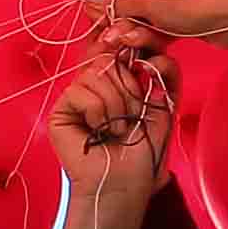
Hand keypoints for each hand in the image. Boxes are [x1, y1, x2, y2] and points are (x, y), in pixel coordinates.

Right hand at [46, 44, 174, 206]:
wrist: (125, 181)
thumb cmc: (144, 149)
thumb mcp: (165, 104)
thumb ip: (165, 72)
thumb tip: (154, 50)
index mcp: (118, 80)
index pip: (118, 48)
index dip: (129, 48)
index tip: (144, 67)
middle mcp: (96, 84)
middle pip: (110, 58)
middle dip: (129, 89)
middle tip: (133, 117)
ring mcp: (78, 96)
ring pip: (96, 73)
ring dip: (115, 104)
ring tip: (117, 128)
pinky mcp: (62, 110)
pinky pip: (80, 91)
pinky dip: (97, 112)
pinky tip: (99, 131)